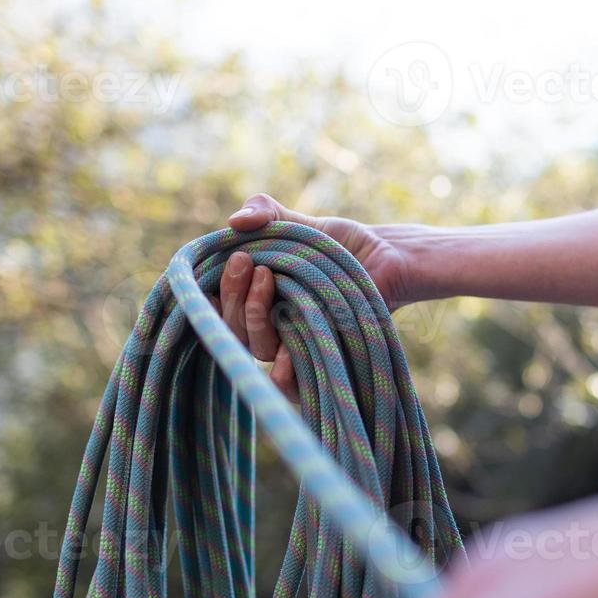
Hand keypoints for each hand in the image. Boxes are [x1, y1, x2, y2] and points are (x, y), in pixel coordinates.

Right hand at [219, 193, 417, 398]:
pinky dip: (282, 372)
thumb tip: (235, 221)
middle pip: (232, 327)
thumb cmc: (339, 244)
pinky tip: (284, 352)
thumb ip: (265, 213)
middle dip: (232, 294)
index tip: (229, 260)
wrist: (386, 259)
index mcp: (254, 299)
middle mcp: (268, 326)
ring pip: (256, 348)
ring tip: (268, 277)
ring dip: (254, 315)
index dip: (211, 292)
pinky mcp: (318, 362)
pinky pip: (289, 384)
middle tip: (246, 261)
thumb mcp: (299, 222)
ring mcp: (292, 345)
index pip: (217, 306)